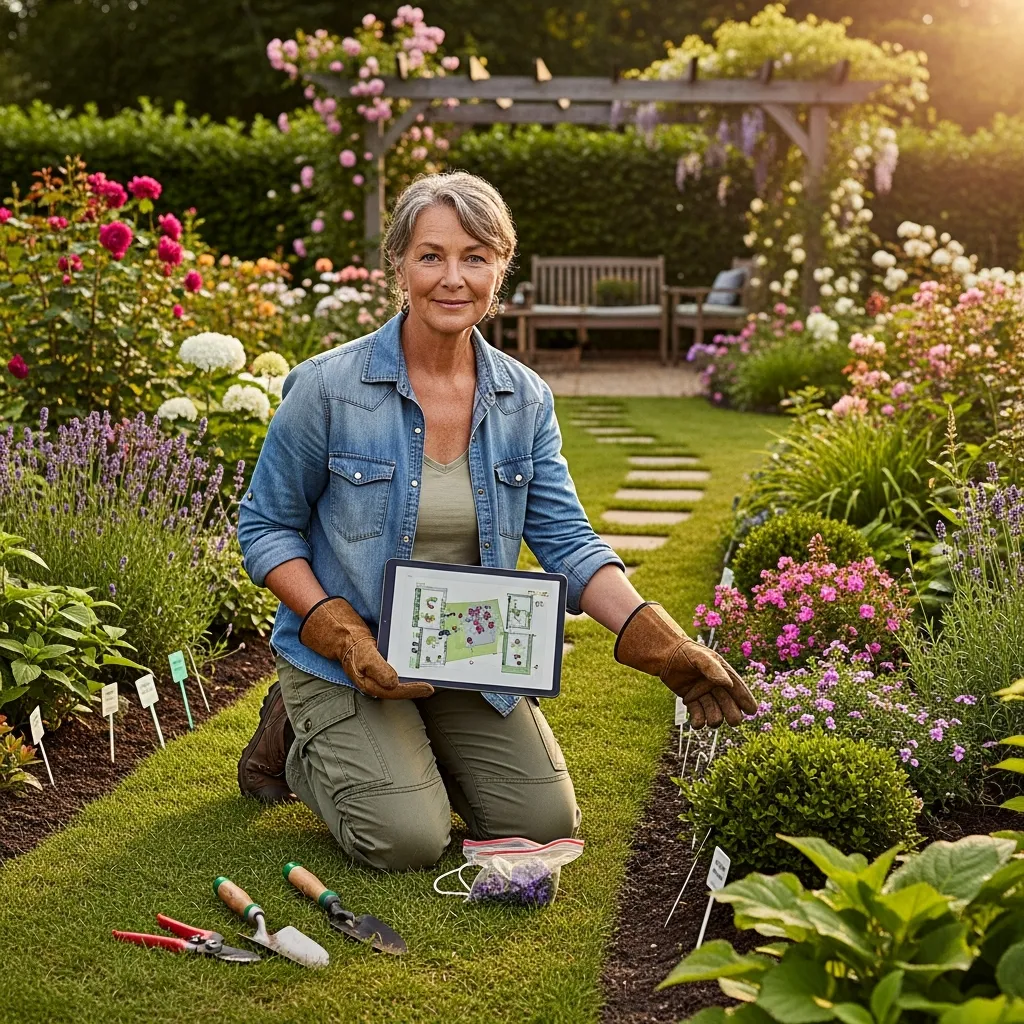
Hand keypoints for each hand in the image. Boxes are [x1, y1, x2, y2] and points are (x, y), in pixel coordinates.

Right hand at [298, 597, 433, 699]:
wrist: (343, 636)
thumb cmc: (353, 646)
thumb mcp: (365, 654)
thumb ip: (379, 668)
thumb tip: (394, 682)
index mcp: (372, 684)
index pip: (396, 691)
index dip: (413, 690)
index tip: (429, 688)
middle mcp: (378, 683)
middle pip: (402, 689)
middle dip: (418, 687)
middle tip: (436, 682)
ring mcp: (381, 676)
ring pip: (402, 681)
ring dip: (415, 679)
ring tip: (432, 675)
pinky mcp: (384, 667)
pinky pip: (399, 671)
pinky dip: (409, 670)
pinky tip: (419, 665)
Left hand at [614, 602, 756, 728]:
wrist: (665, 655)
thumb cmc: (686, 652)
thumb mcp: (700, 657)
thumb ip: (713, 668)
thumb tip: (727, 683)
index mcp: (723, 674)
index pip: (738, 689)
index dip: (746, 700)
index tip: (752, 711)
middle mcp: (716, 686)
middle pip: (729, 706)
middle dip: (732, 714)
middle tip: (733, 720)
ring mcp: (703, 694)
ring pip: (714, 713)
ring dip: (714, 719)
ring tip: (711, 721)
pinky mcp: (691, 701)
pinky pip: (698, 715)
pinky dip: (698, 721)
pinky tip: (696, 723)